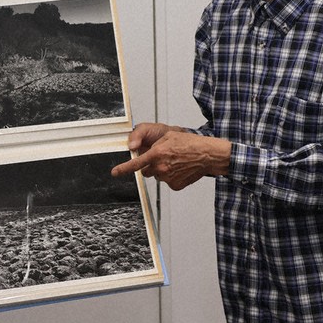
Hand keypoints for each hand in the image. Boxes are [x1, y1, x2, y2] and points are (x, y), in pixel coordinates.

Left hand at [112, 126, 229, 190]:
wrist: (207, 155)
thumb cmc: (190, 144)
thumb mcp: (168, 136)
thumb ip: (153, 145)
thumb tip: (142, 152)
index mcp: (157, 154)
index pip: (136, 164)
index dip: (123, 169)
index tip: (115, 173)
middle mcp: (160, 167)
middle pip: (147, 171)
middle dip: (151, 165)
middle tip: (163, 158)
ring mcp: (168, 178)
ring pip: (158, 176)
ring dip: (162, 170)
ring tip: (176, 162)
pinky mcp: (175, 185)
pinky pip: (168, 181)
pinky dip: (172, 177)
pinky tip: (181, 169)